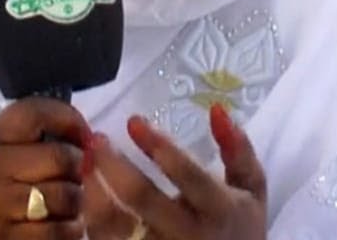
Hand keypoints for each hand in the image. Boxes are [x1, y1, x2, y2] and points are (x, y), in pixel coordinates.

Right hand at [0, 97, 88, 239]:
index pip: (34, 111)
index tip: (82, 136)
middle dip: (77, 171)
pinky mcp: (9, 236)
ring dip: (75, 205)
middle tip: (71, 180)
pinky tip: (57, 228)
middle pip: (61, 156)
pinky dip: (69, 231)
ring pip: (67, 195)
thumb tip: (87, 138)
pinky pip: (62, 229)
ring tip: (63, 207)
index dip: (69, 119)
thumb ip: (26, 143)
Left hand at [86, 105, 265, 239]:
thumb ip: (239, 149)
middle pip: (141, 198)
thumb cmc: (238, 225)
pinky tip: (88, 188)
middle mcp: (188, 234)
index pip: (187, 175)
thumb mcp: (251, 189)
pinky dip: (90, 212)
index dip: (159, 146)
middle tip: (96, 138)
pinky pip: (104, 238)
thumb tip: (217, 108)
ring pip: (114, 221)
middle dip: (113, 163)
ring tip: (85, 159)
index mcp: (218, 210)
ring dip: (93, 186)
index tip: (134, 121)